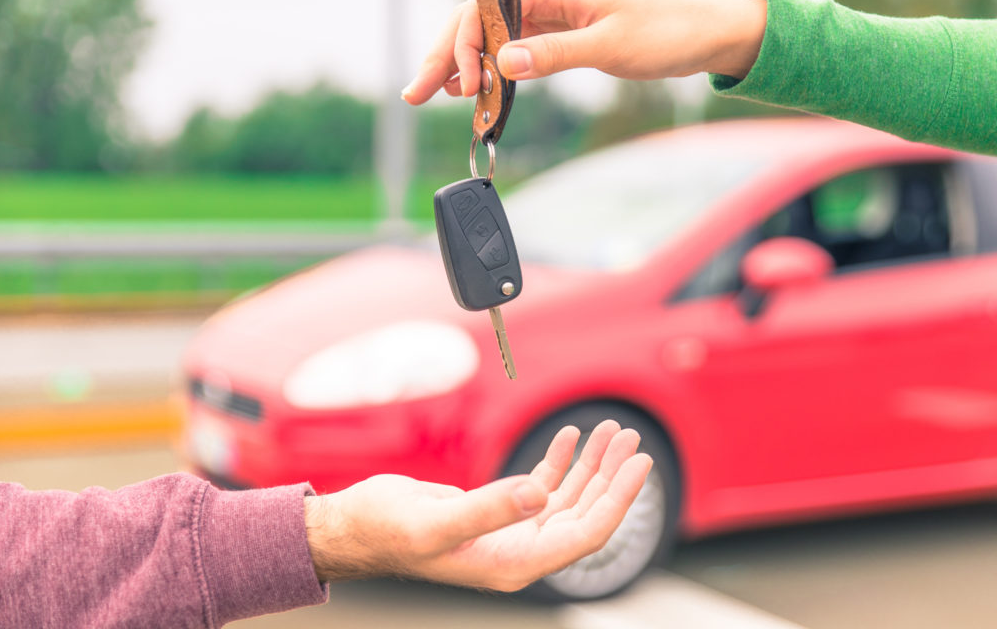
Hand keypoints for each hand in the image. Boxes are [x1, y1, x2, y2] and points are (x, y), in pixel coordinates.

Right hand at [304, 420, 652, 591]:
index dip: (617, 500)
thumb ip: (489, 509)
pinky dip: (559, 461)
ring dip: (591, 465)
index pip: (585, 534)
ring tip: (612, 432)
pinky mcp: (498, 511)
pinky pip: (542, 486)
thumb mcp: (436, 521)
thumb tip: (540, 494)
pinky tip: (571, 439)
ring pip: (567, 498)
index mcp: (514, 564)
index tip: (640, 465)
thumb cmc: (386, 530)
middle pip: (584, 513)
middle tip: (631, 439)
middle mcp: (520, 551)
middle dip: (611, 476)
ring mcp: (511, 532)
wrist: (356, 527)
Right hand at [402, 0, 766, 105]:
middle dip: (444, 58)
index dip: (462, 49)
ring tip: (435, 95)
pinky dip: (493, 72)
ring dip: (463, 67)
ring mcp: (551, 17)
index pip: (484, 12)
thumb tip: (503, 64)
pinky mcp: (562, 36)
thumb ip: (554, 54)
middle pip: (477, 24)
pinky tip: (475, 90)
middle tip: (415, 94)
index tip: (461, 88)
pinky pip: (515, 53)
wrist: (706, 33)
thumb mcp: (609, 46)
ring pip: (492, 40)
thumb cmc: (666, 31)